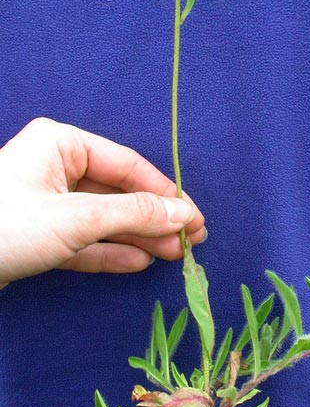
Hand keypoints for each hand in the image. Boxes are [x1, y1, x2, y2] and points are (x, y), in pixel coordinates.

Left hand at [0, 118, 205, 288]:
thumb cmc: (6, 227)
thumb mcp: (77, 217)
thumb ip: (134, 214)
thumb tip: (184, 214)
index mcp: (62, 144)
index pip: (127, 165)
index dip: (165, 192)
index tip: (194, 219)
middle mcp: (55, 167)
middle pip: (118, 192)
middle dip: (154, 219)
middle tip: (191, 243)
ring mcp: (45, 202)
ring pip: (103, 218)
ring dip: (137, 238)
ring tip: (173, 256)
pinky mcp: (37, 235)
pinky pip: (83, 240)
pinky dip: (110, 252)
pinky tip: (139, 262)